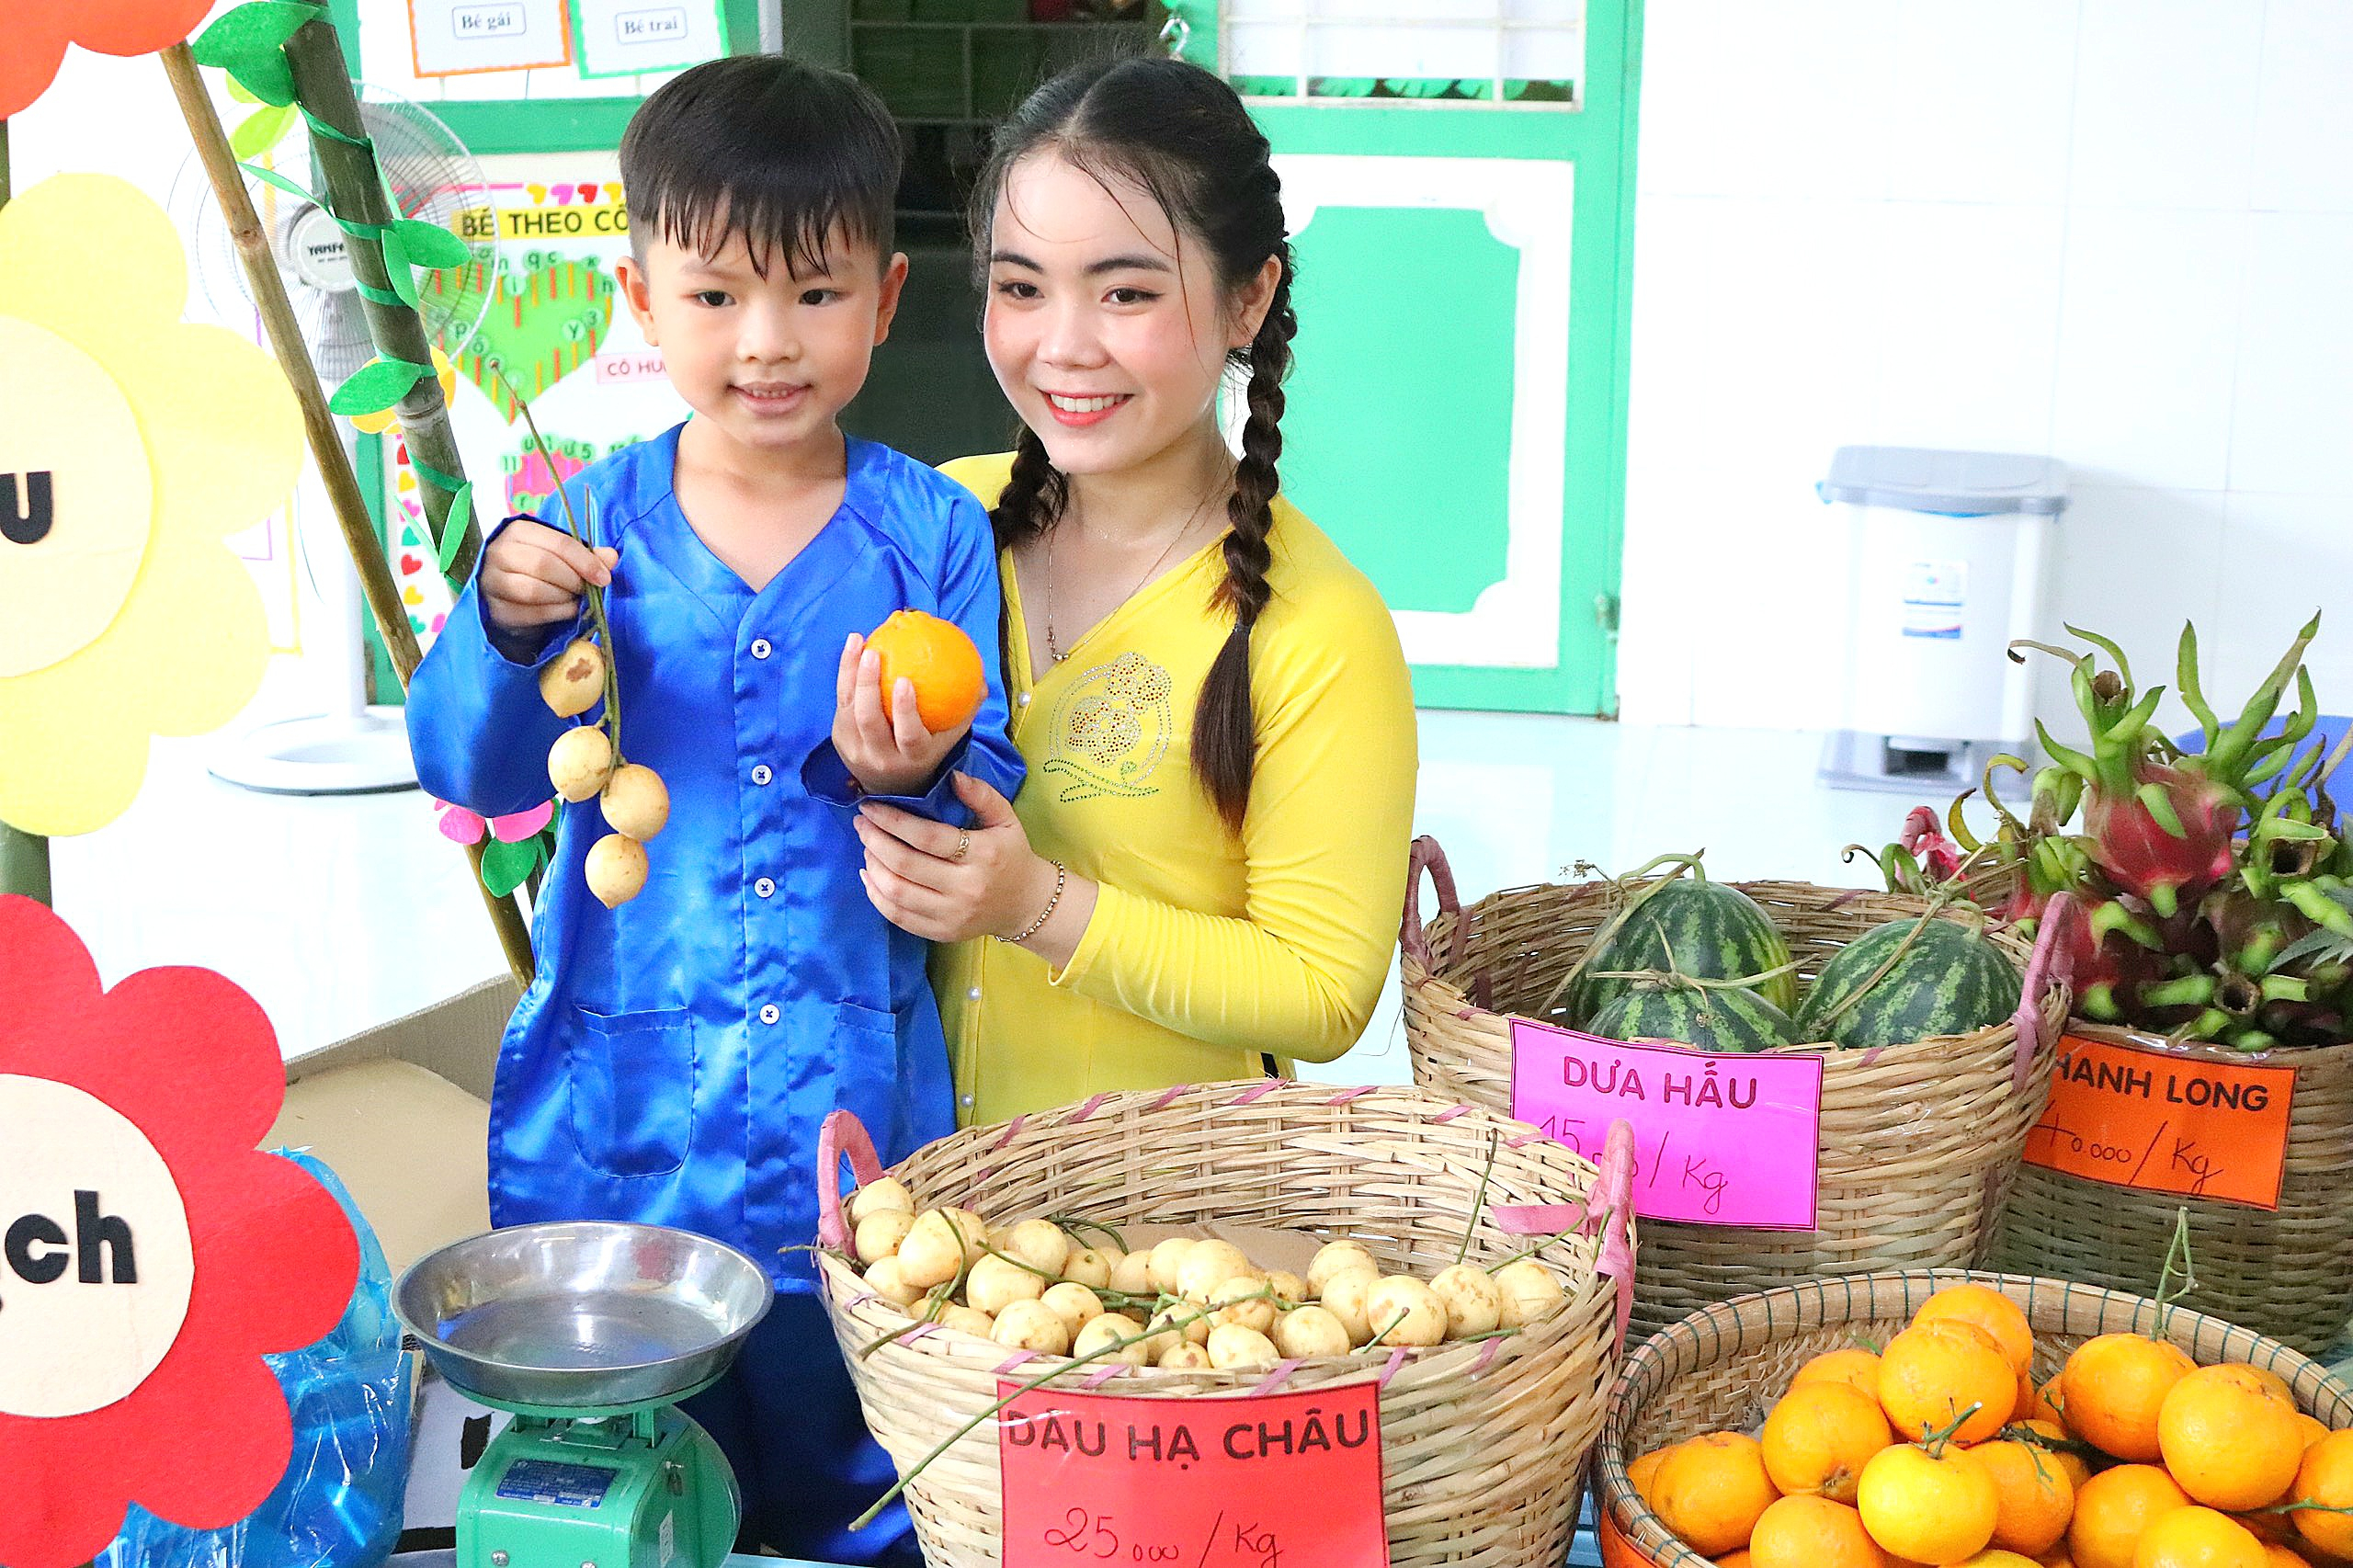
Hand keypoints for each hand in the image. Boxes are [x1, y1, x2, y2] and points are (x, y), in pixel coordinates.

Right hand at [481, 519, 616, 631]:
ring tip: (575, 599)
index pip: (558, 542)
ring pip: (534, 590)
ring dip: (563, 598)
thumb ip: (587, 555)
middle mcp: (500, 553)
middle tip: (586, 590)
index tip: (604, 578)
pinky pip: (531, 613)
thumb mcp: (562, 557)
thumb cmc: (540, 571)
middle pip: (544, 565)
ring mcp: (493, 582)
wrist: (511, 597)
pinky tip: (566, 611)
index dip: (585, 561)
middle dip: (573, 580)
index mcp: (520, 531)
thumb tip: (612, 557)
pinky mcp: (497, 609)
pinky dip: (556, 614)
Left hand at [833, 632, 967, 796]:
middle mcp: (882, 758)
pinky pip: (841, 702)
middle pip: (869, 721)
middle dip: (868, 685)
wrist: (890, 785)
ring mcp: (857, 750)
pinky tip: (852, 648)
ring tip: (858, 641)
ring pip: (849, 709)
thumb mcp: (949, 737)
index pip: (908, 736)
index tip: (905, 680)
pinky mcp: (840, 739)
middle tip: (874, 653)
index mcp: (913, 758)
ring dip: (850, 673)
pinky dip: (845, 673)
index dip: (904, 710)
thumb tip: (981, 678)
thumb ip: (966, 709)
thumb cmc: (927, 750)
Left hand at [855, 772, 1065, 944]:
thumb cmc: (1012, 856)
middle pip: (905, 864)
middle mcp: (966, 888)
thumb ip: (982, 795)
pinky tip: (869, 876)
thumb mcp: (1007, 820)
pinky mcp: (942, 933)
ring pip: (897, 892)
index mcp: (983, 855)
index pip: (927, 837)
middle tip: (861, 824)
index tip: (870, 807)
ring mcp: (952, 915)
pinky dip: (876, 896)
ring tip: (866, 847)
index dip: (893, 821)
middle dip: (875, 841)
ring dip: (873, 867)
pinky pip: (898, 916)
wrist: (1027, 904)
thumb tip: (952, 777)